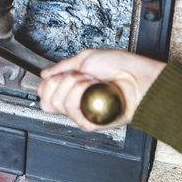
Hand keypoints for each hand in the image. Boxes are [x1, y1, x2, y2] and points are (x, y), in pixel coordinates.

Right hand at [37, 50, 165, 130]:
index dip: (49, 82)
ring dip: (74, 85)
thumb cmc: (121, 67)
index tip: (64, 73)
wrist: (138, 78)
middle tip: (81, 76)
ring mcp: (80, 113)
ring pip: (56, 102)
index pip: (45, 92)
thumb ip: (61, 67)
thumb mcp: (85, 58)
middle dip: (62, 81)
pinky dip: (81, 93)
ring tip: (92, 82)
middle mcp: (74, 102)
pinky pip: (70, 108)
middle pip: (46, 99)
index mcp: (71, 89)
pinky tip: (95, 90)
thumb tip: (44, 74)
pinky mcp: (88, 122)